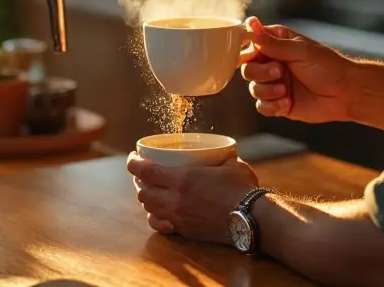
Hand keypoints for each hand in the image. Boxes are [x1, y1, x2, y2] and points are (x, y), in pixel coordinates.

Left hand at [127, 154, 258, 243]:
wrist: (251, 219)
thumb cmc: (242, 189)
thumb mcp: (230, 164)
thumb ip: (219, 157)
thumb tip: (221, 152)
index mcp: (182, 179)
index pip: (145, 171)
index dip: (134, 163)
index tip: (132, 157)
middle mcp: (175, 200)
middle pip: (142, 192)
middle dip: (138, 181)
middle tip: (143, 173)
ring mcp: (179, 217)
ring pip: (149, 209)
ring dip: (146, 198)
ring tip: (151, 190)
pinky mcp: (185, 230)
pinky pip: (160, 225)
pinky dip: (156, 217)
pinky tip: (160, 212)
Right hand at [240, 17, 354, 122]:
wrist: (346, 93)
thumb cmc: (328, 66)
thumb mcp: (299, 51)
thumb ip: (272, 43)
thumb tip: (250, 23)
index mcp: (277, 43)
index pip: (250, 42)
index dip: (246, 48)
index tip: (254, 52)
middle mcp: (272, 63)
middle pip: (247, 67)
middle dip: (260, 72)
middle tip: (279, 71)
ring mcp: (275, 84)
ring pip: (253, 88)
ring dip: (267, 90)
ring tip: (286, 90)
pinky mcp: (279, 103)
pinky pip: (262, 106)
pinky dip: (272, 106)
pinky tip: (287, 102)